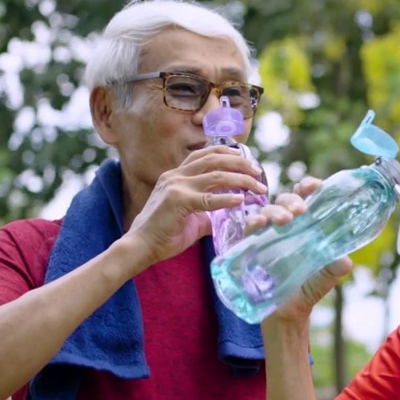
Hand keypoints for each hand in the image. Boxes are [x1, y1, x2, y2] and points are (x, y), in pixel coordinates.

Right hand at [124, 146, 266, 264]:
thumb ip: (210, 210)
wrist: (141, 246)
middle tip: (258, 172)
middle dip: (240, 163)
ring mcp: (176, 187)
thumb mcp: (191, 217)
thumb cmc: (165, 234)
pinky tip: (241, 201)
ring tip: (258, 187)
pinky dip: (227, 199)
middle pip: (214, 159)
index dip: (228, 153)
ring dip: (241, 180)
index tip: (247, 160)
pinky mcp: (178, 202)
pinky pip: (209, 199)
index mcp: (176, 175)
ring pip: (216, 175)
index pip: (205, 154)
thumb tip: (236, 209)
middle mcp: (176, 176)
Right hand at [248, 176, 351, 326]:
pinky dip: (253, 222)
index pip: (305, 199)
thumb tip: (346, 260)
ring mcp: (268, 236)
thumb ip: (334, 269)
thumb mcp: (324, 279)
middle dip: (292, 199)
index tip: (315, 185)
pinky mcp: (252, 247)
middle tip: (300, 209)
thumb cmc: (306, 290)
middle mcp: (286, 227)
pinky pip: (249, 228)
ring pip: (267, 211)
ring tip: (285, 221)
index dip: (308, 187)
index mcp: (305, 227)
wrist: (287, 315)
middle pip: (285, 201)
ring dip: (275, 211)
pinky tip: (259, 225)